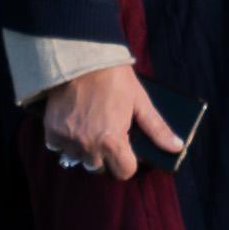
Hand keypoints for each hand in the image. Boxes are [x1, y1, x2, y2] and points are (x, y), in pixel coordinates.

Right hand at [35, 62, 191, 184]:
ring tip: (90, 129)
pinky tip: (73, 125)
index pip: (124, 172)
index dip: (129, 162)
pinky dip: (64, 141)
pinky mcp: (51, 131)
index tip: (127, 151)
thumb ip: (157, 128)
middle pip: (99, 169)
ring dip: (85, 150)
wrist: (81, 57)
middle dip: (106, 157)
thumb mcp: (139, 101)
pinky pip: (58, 148)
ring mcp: (68, 140)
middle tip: (107, 135)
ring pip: (78, 160)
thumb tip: (177, 148)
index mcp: (112, 142)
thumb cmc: (114, 78)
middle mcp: (88, 146)